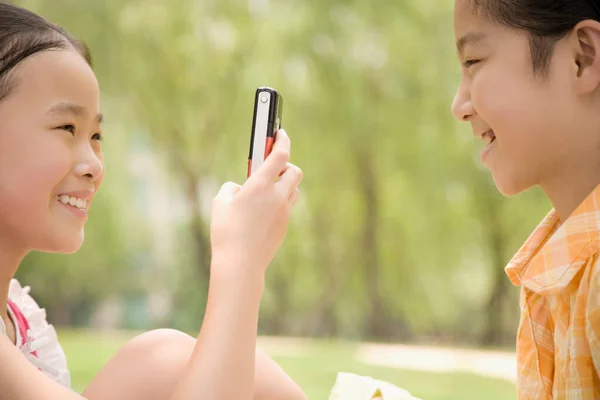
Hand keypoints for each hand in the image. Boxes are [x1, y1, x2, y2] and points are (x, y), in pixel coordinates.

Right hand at [210, 129, 302, 279]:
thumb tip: (241, 189)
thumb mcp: (220, 202)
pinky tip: (263, 211)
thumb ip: (231, 188)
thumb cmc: (226, 231)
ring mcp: (284, 212)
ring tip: (266, 189)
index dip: (282, 140)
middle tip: (273, 167)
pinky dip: (279, 202)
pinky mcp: (284, 226)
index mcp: (261, 184)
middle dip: (287, 165)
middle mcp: (277, 196)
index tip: (281, 133)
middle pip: (295, 171)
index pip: (280, 155)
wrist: (240, 263)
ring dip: (284, 184)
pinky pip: (287, 207)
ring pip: (294, 190)